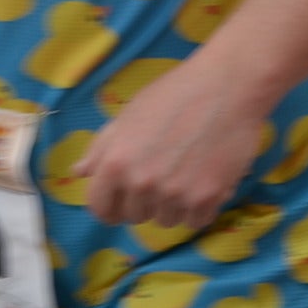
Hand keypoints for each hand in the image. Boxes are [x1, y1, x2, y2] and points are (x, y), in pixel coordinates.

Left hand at [78, 55, 270, 230]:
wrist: (227, 86)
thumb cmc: (175, 94)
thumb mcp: (128, 115)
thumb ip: (101, 148)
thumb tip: (80, 172)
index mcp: (116, 163)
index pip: (100, 208)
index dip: (110, 207)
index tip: (122, 203)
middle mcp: (141, 183)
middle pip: (134, 217)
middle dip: (145, 202)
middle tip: (163, 176)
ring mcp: (175, 194)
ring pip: (166, 220)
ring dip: (174, 205)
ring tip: (187, 174)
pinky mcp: (207, 198)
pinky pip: (196, 221)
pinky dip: (200, 208)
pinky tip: (205, 181)